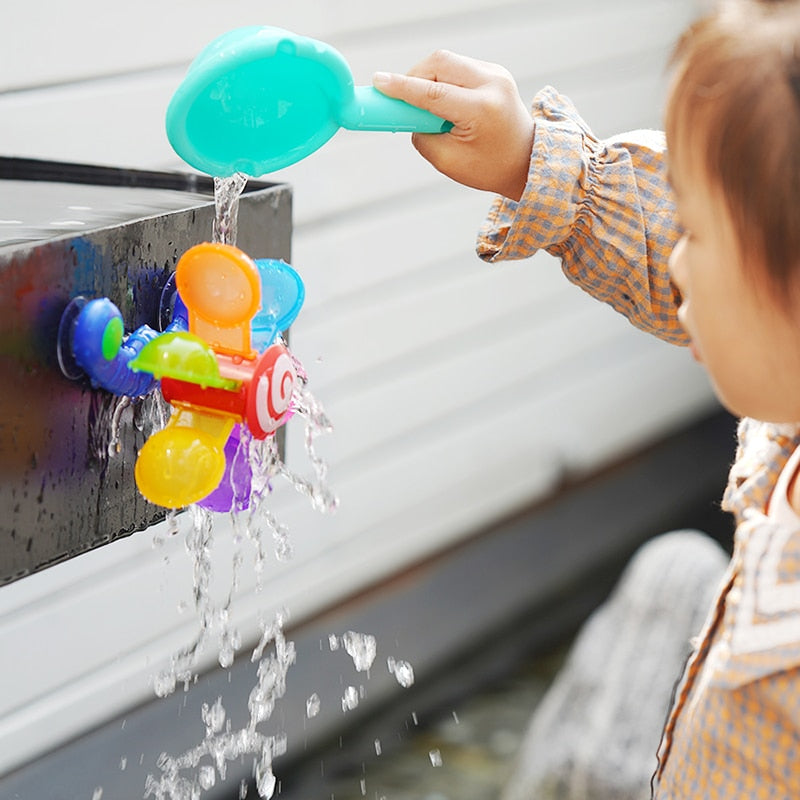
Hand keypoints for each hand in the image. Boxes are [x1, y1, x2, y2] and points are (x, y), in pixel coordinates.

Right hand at [373, 50, 533, 200]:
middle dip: (414, 77)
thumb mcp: (448, 160)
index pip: (432, 92)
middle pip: (439, 63)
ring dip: (427, 79)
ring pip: (447, 61)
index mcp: (482, 110)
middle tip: (402, 99)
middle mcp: (492, 84)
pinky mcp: (494, 71)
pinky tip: (444, 102)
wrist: (525, 162)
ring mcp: (496, 73)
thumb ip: (421, 135)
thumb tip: (406, 111)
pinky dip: (442, 80)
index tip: (379, 82)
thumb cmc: (489, 167)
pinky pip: (458, 66)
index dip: (401, 87)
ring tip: (427, 106)